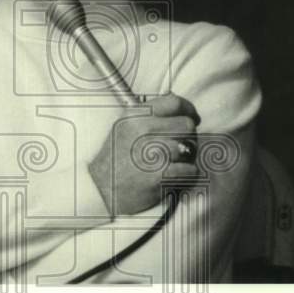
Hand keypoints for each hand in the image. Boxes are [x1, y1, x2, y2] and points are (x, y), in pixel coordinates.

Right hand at [87, 92, 200, 215]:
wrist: (100, 190)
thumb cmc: (116, 159)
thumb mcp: (124, 126)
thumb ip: (150, 115)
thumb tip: (182, 109)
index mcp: (136, 114)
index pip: (175, 102)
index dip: (190, 110)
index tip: (193, 119)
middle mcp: (143, 129)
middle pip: (187, 125)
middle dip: (188, 137)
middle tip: (179, 149)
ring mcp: (152, 152)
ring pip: (190, 148)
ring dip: (187, 158)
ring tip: (172, 164)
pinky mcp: (159, 175)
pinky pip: (190, 169)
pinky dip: (187, 175)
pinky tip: (175, 177)